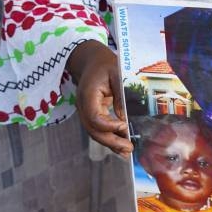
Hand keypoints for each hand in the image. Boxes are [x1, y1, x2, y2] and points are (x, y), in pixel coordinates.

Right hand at [67, 41, 132, 156]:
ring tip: (126, 151)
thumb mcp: (117, 73)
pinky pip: (97, 128)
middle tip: (128, 148)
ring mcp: (85, 110)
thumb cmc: (105, 63)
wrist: (90, 60)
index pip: (94, 117)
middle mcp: (83, 106)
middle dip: (111, 141)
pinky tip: (120, 145)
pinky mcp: (90, 112)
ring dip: (110, 143)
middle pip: (93, 129)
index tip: (124, 126)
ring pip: (94, 132)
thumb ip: (120, 94)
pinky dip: (108, 137)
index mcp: (88, 95)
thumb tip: (124, 117)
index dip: (108, 125)